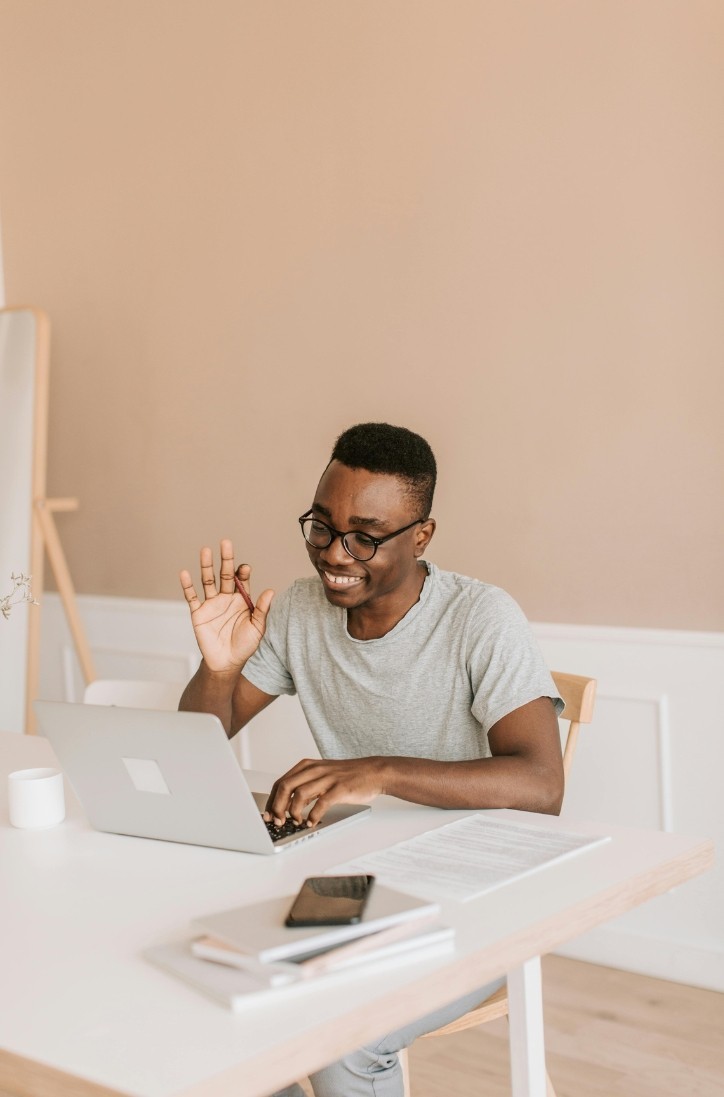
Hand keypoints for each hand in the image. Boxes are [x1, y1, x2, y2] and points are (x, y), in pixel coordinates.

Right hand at [179, 539, 273, 672]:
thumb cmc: (245, 645)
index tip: (244, 568)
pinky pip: (192, 597)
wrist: (226, 663)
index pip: (241, 580)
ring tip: (205, 550)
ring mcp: (211, 604)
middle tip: (226, 543)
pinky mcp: (198, 613)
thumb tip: (270, 590)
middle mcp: (226, 598)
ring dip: (206, 566)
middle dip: (226, 559)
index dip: (242, 572)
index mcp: (241, 600)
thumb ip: (262, 610)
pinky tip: (184, 573)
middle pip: (224, 575)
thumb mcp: (258, 628)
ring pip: (208, 581)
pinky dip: (187, 586)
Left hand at [264, 757, 386, 826]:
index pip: (281, 782)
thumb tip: (287, 806)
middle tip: (278, 821)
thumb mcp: (321, 776)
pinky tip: (312, 823)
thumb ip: (305, 787)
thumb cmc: (347, 776)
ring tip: (295, 822)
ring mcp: (327, 778)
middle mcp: (315, 770)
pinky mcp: (340, 788)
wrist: (374, 772)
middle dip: (277, 807)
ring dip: (293, 812)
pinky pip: (321, 803)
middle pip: (285, 787)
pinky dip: (313, 815)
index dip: (271, 800)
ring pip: (300, 794)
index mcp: (307, 766)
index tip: (268, 815)